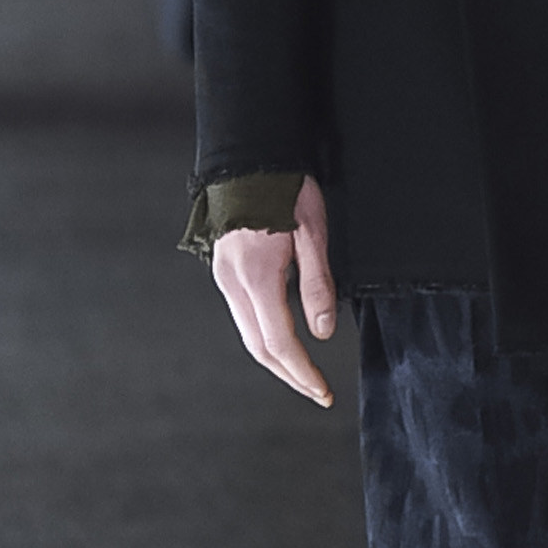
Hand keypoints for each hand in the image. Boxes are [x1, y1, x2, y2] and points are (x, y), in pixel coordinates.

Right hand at [210, 178, 337, 405]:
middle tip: (317, 391)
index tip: (323, 391)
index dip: (303, 373)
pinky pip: (243, 313)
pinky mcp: (224, 268)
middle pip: (258, 347)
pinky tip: (283, 338)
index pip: (279, 343)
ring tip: (304, 372)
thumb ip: (317, 285)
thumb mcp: (313, 233)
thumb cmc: (284, 188)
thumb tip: (323, 332)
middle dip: (289, 375)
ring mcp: (224, 276)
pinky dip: (264, 335)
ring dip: (276, 359)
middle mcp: (233, 282)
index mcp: (257, 276)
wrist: (249, 156)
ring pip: (248, 333)